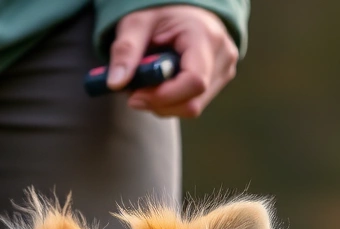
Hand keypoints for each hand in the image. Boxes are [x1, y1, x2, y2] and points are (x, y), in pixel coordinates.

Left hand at [107, 6, 238, 118]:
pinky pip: (196, 103)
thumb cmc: (160, 11)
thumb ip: (125, 51)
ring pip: (193, 107)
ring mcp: (225, 69)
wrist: (184, 6)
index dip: (164, 96)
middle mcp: (222, 55)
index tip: (136, 96)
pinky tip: (162, 83)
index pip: (194, 82)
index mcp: (204, 36)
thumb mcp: (137, 23)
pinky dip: (173, 100)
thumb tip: (114, 83)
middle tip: (134, 91)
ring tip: (148, 83)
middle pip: (193, 102)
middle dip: (159, 103)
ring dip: (164, 104)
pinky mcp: (221, 79)